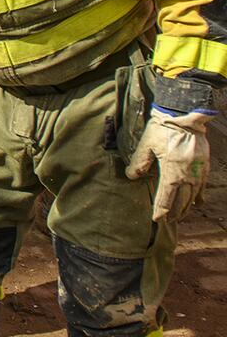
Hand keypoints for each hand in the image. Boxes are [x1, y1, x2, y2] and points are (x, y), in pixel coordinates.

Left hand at [126, 106, 211, 221]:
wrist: (185, 116)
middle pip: (182, 200)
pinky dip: (199, 196)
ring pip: (193, 195)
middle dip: (174, 212)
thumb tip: (131, 176)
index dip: (161, 210)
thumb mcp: (146, 144)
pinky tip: (197, 203)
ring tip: (179, 215)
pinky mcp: (204, 165)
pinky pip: (203, 186)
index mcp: (172, 170)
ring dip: (186, 207)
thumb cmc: (163, 129)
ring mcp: (198, 170)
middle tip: (167, 220)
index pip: (166, 196)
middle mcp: (187, 174)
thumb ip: (138, 162)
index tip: (157, 219)